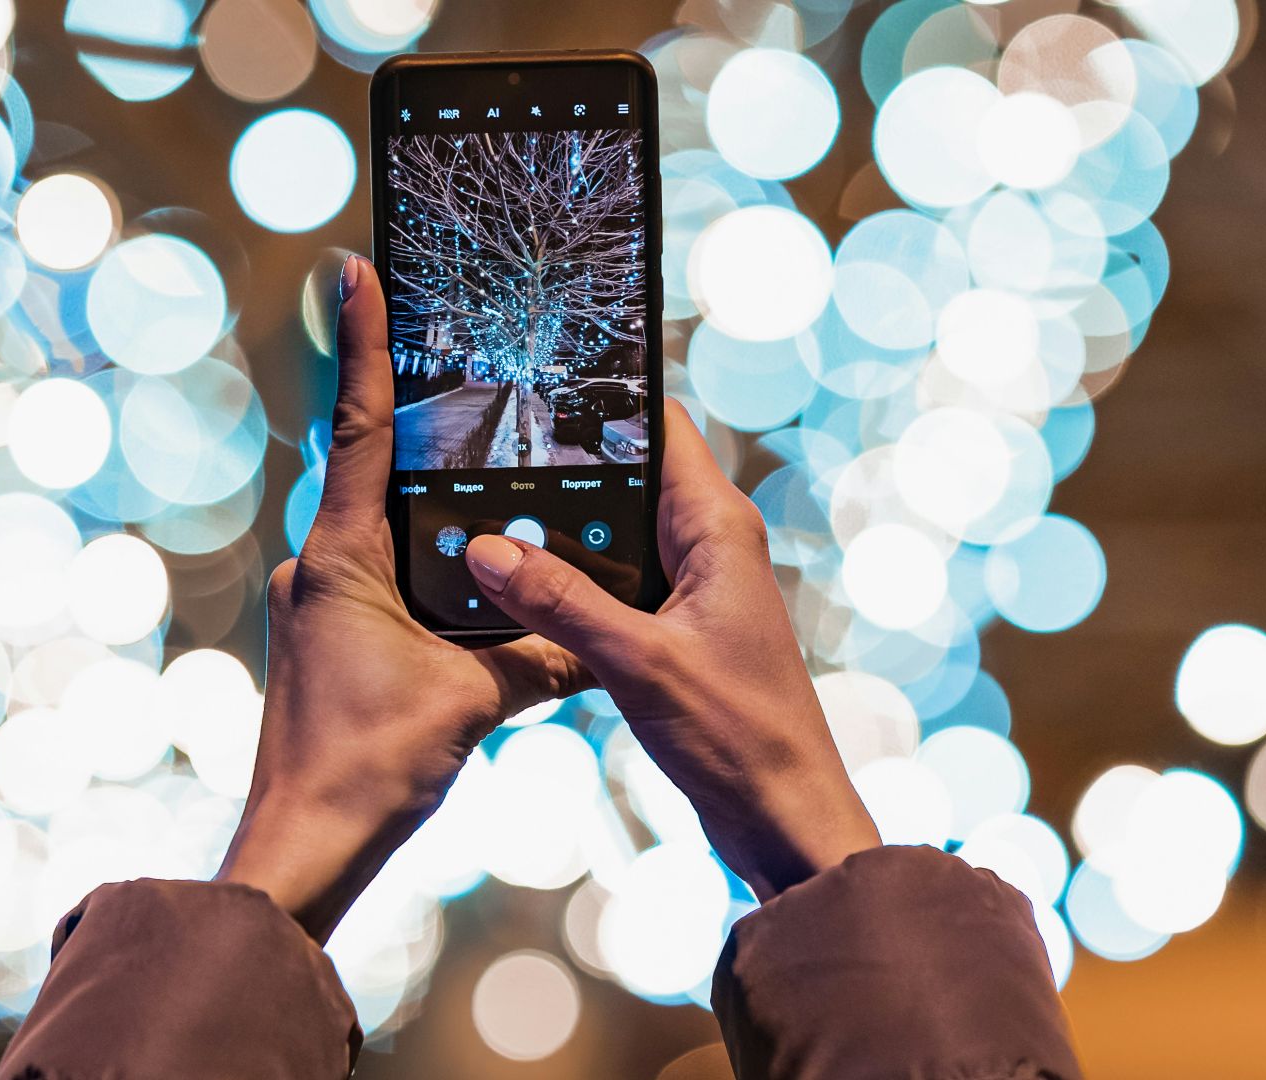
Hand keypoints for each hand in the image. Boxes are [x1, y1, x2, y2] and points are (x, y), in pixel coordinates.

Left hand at [215, 257, 589, 940]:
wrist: (307, 845)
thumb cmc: (367, 767)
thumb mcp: (474, 701)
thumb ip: (541, 656)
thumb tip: (599, 638)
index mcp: (342, 556)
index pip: (358, 428)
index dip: (360, 344)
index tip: (351, 270)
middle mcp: (320, 566)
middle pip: (372, 468)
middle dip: (412, 419)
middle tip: (454, 359)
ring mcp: (319, 603)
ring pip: (380, 527)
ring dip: (424, 504)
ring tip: (481, 470)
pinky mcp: (329, 639)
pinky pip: (382, 577)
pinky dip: (422, 564)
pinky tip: (468, 578)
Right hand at [462, 402, 879, 900]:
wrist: (783, 816)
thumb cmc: (741, 736)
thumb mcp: (638, 661)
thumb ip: (561, 602)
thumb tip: (488, 549)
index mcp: (718, 528)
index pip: (660, 427)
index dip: (604, 401)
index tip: (536, 390)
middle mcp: (710, 545)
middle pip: (627, 476)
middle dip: (562, 469)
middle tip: (482, 458)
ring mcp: (694, 587)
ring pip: (616, 533)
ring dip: (561, 533)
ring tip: (483, 518)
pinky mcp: (677, 629)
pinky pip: (616, 584)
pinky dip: (573, 584)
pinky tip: (520, 592)